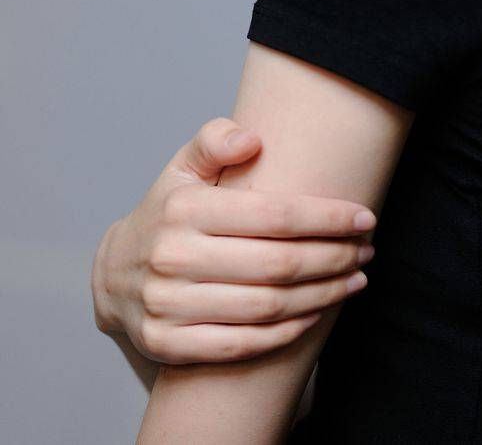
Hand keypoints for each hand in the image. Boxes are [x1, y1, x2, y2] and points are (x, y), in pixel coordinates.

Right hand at [90, 115, 376, 365]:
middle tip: (367, 251)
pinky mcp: (167, 345)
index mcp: (185, 208)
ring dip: (321, 296)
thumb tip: (252, 137)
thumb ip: (213, 140)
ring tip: (354, 281)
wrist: (114, 275)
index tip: (365, 217)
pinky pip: (241, 345)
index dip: (327, 218)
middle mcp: (174, 257)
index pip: (273, 215)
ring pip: (265, 308)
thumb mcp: (182, 167)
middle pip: (277, 264)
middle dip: (333, 258)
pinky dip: (285, 334)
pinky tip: (315, 315)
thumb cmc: (167, 213)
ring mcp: (168, 306)